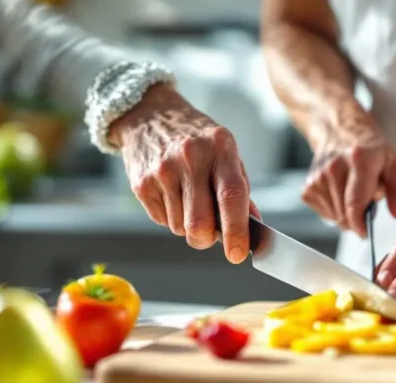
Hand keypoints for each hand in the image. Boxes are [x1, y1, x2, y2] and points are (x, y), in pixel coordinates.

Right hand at [110, 84, 258, 263]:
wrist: (150, 115)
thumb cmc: (196, 138)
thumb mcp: (224, 152)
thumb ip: (239, 188)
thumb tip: (253, 225)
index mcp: (220, 148)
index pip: (231, 196)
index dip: (237, 231)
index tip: (238, 254)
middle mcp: (190, 158)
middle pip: (200, 223)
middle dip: (207, 239)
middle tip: (210, 235)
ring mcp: (163, 171)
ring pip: (180, 228)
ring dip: (188, 226)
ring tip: (188, 200)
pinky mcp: (142, 184)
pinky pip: (162, 221)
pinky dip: (171, 217)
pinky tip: (171, 194)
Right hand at [302, 109, 395, 236]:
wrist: (338, 129)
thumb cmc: (368, 147)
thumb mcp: (393, 163)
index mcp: (359, 160)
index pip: (355, 203)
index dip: (360, 224)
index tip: (365, 232)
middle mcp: (334, 168)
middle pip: (344, 215)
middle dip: (358, 217)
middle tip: (366, 200)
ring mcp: (318, 178)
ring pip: (334, 217)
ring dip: (346, 214)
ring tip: (352, 193)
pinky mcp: (308, 187)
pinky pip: (324, 214)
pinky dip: (334, 211)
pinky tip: (340, 194)